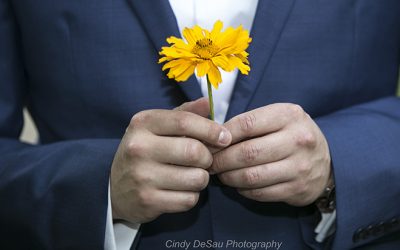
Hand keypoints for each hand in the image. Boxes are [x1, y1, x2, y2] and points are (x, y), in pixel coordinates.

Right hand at [110, 98, 231, 222]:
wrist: (114, 188)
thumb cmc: (145, 151)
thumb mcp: (157, 127)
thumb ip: (184, 114)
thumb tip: (208, 102)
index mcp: (143, 123)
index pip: (185, 122)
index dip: (211, 130)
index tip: (225, 138)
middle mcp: (139, 148)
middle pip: (194, 151)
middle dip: (208, 158)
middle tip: (204, 160)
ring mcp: (142, 176)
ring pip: (196, 178)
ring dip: (201, 178)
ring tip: (191, 175)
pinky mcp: (147, 201)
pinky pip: (189, 200)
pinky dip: (191, 196)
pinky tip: (180, 190)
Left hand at [210, 103, 331, 205]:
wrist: (328, 162)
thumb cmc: (291, 135)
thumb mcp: (277, 118)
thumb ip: (249, 123)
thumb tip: (213, 137)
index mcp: (289, 115)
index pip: (246, 124)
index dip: (222, 135)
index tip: (209, 142)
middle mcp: (298, 140)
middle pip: (247, 153)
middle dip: (221, 160)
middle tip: (209, 163)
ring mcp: (299, 167)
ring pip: (252, 176)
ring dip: (229, 177)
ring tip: (221, 174)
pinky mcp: (298, 189)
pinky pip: (260, 193)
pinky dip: (243, 190)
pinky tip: (238, 184)